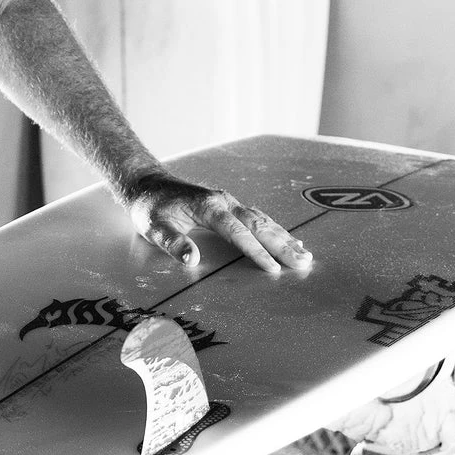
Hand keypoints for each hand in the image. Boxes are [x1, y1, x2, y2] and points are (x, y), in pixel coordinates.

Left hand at [124, 170, 312, 274]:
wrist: (149, 186)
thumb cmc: (151, 208)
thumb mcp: (153, 226)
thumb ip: (172, 242)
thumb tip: (191, 259)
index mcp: (207, 207)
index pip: (236, 232)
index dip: (255, 251)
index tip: (272, 269)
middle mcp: (223, 202)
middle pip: (258, 224)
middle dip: (282, 245)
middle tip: (304, 263)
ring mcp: (229, 203)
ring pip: (262, 220)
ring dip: (284, 238)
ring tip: (305, 255)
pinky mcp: (230, 206)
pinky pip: (258, 218)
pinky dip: (275, 230)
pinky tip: (290, 241)